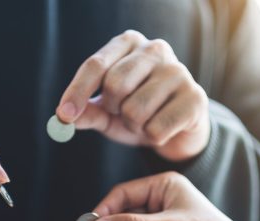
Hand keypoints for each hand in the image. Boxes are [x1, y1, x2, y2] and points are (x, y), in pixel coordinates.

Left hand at [57, 30, 209, 161]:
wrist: (180, 129)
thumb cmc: (139, 113)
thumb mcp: (108, 113)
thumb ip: (87, 112)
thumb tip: (64, 117)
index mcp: (129, 43)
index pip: (96, 64)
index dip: (77, 92)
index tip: (64, 115)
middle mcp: (155, 49)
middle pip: (116, 84)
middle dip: (113, 109)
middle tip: (122, 114)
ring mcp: (178, 71)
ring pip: (136, 110)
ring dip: (134, 126)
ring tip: (145, 122)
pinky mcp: (195, 97)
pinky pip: (157, 129)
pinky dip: (153, 138)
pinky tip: (163, 130)